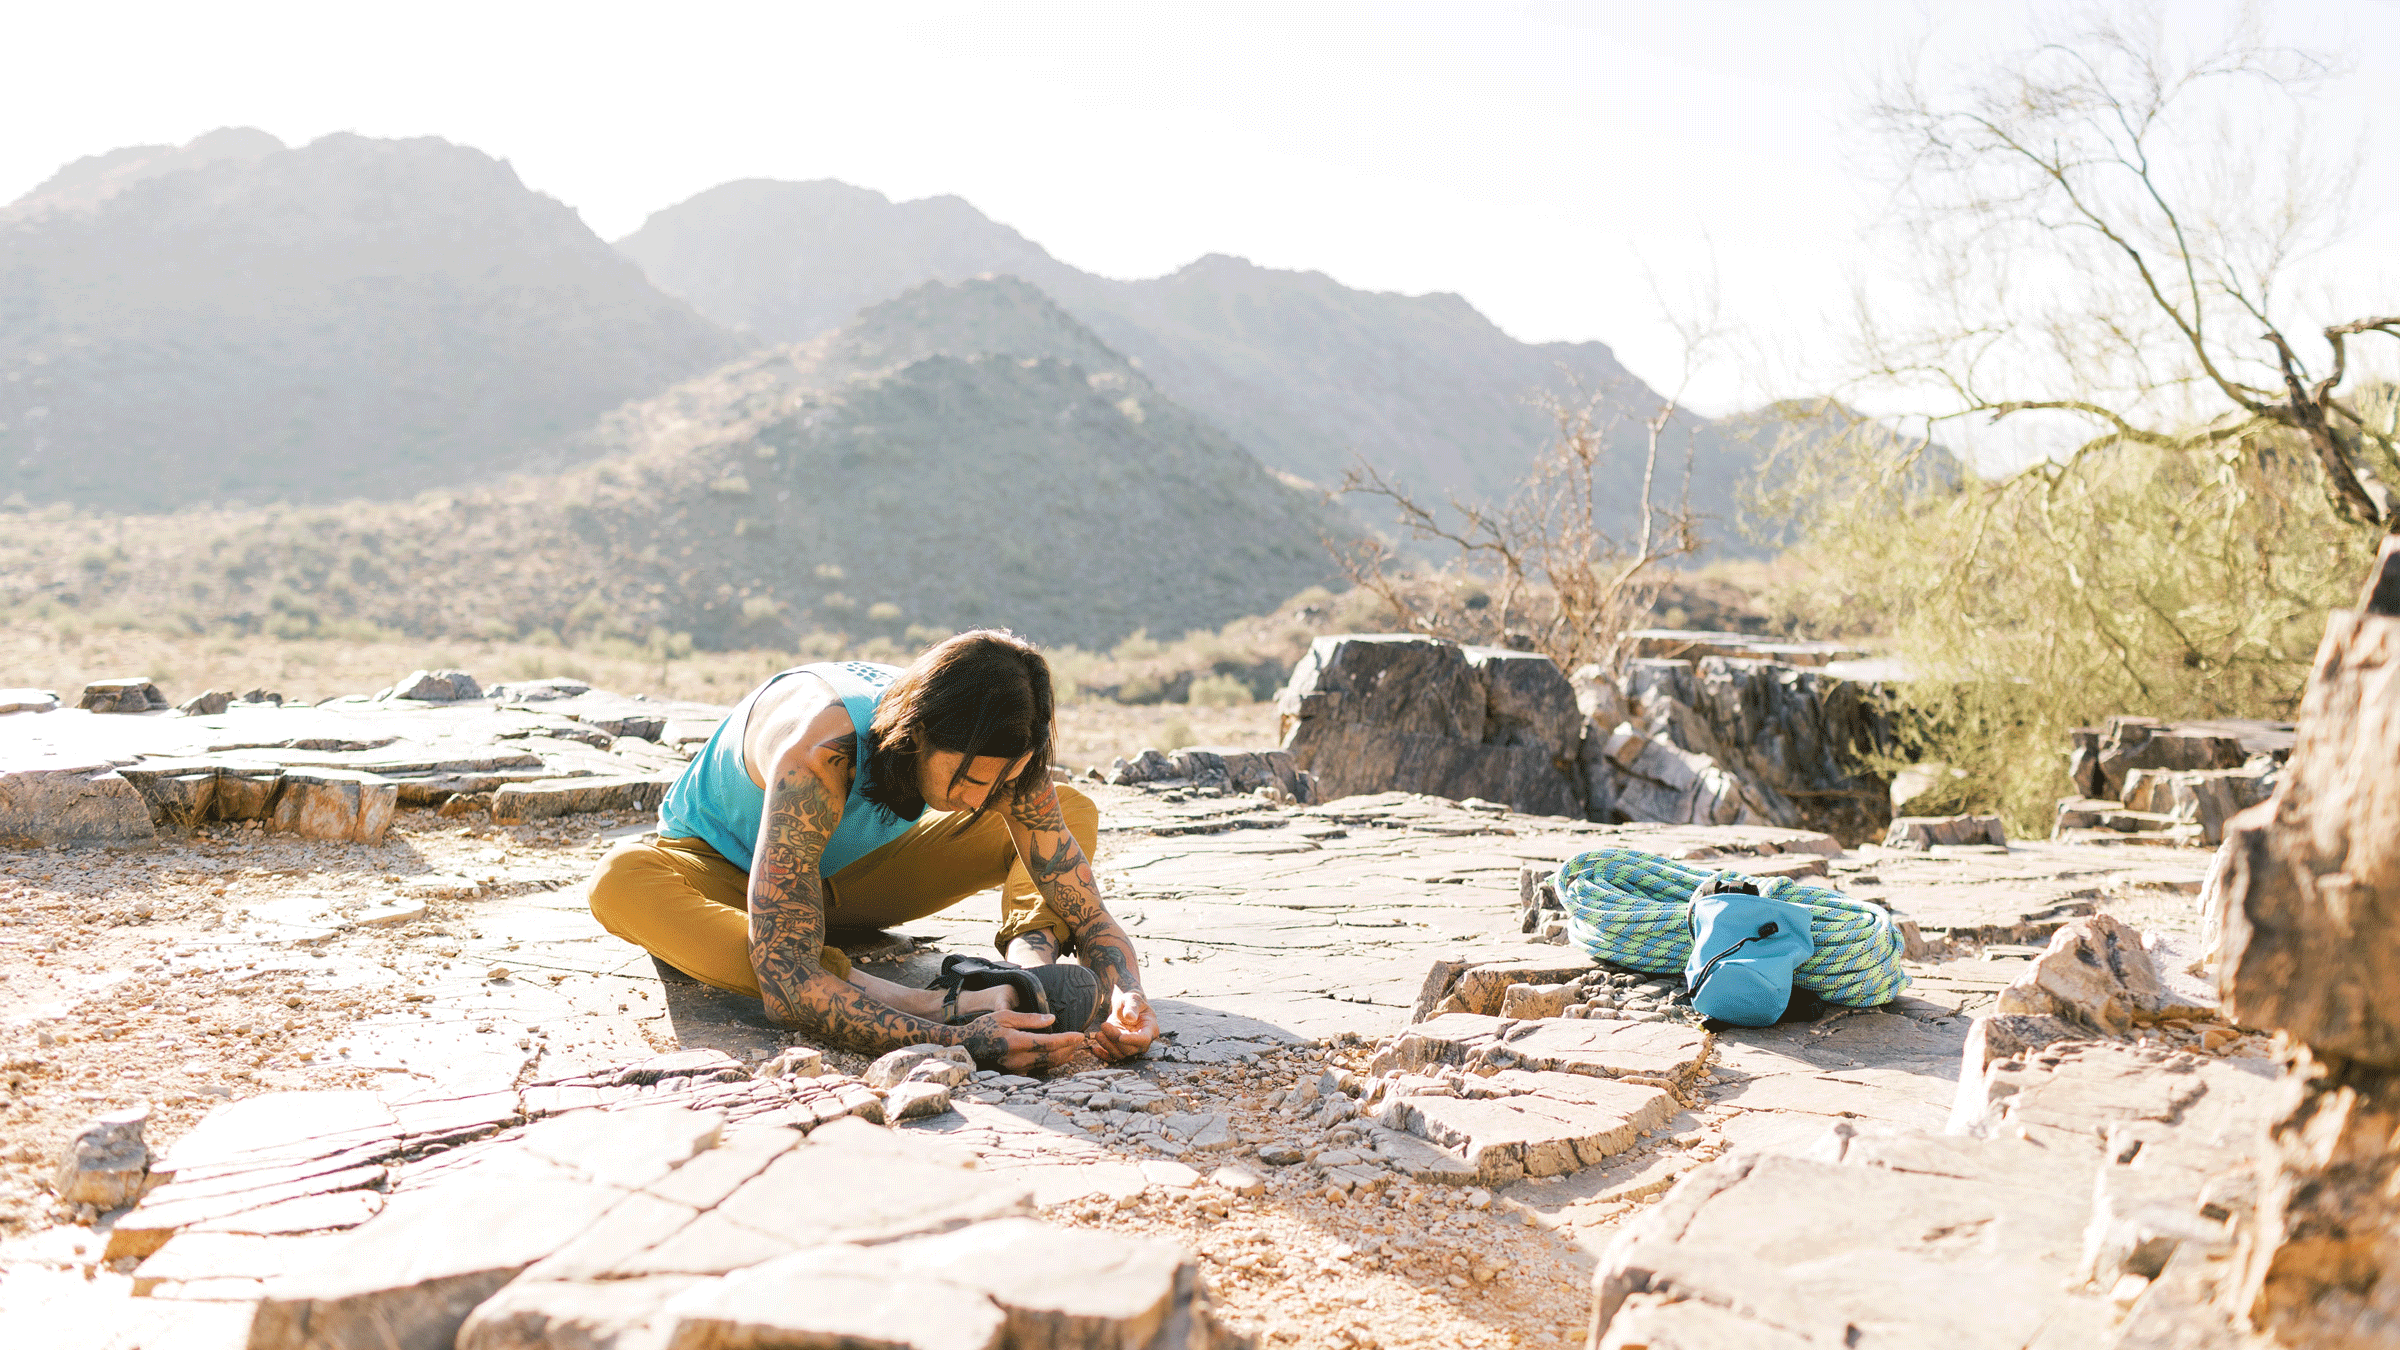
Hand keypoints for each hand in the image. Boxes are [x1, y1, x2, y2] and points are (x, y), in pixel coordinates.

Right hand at [962, 1009, 1087, 1072]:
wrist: (964, 1047)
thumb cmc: (984, 1028)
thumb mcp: (1005, 1016)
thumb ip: (1030, 1019)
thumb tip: (1052, 1019)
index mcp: (1017, 1042)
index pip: (1049, 1043)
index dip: (1067, 1040)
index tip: (1080, 1035)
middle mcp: (1018, 1059)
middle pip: (1052, 1057)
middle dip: (1069, 1049)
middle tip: (1080, 1041)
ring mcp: (1016, 1069)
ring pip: (1047, 1065)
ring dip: (1063, 1057)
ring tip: (1073, 1049)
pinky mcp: (1014, 1074)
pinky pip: (1038, 1069)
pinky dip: (1051, 1063)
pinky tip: (1058, 1056)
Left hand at [1091, 988, 1156, 1060]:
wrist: (1125, 1007)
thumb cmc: (1131, 1001)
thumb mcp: (1133, 999)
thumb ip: (1132, 1007)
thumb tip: (1130, 1017)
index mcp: (1150, 1029)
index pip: (1144, 1039)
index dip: (1132, 1040)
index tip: (1120, 1036)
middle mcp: (1142, 1042)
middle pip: (1130, 1048)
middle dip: (1115, 1038)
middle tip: (1104, 1025)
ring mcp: (1131, 1047)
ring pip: (1120, 1054)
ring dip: (1108, 1046)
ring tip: (1098, 1034)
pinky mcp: (1120, 1049)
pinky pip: (1112, 1057)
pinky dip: (1103, 1055)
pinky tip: (1094, 1049)